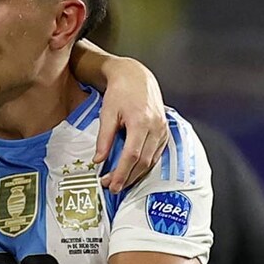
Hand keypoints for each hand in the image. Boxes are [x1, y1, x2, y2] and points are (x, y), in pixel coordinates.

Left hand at [93, 56, 168, 191]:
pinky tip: (134, 170)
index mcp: (140, 122)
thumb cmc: (120, 92)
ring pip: (152, 160)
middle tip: (112, 187)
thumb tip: (99, 160)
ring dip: (137, 174)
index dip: (121, 173)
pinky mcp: (165, 130)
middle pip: (143, 162)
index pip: (132, 156)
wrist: (136, 77)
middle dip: (128, 177)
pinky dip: (146, 165)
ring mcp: (163, 129)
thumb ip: (104, 138)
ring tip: (121, 182)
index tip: (110, 184)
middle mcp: (155, 127)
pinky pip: (157, 153)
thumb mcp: (107, 113)